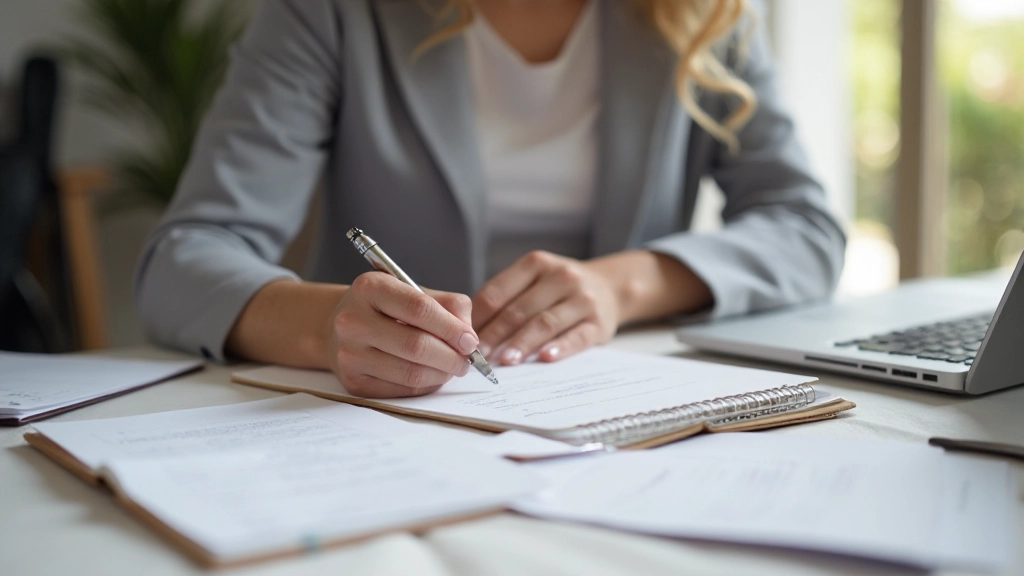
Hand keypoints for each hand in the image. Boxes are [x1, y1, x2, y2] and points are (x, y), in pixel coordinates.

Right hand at [328, 272, 479, 397]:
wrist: (344, 327)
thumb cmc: (388, 308)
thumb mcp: (415, 292)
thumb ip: (449, 306)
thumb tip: (469, 338)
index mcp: (370, 288)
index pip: (420, 308)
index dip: (451, 328)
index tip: (470, 341)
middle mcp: (353, 320)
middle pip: (415, 346)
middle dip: (451, 357)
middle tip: (467, 361)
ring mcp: (349, 354)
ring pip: (410, 374)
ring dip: (441, 374)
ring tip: (451, 368)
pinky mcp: (353, 381)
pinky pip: (401, 391)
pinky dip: (425, 386)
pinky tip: (430, 375)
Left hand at [472, 251, 620, 365]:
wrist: (610, 287)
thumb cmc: (558, 289)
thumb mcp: (534, 279)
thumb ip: (506, 298)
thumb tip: (469, 331)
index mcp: (536, 264)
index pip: (498, 292)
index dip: (478, 317)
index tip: (463, 339)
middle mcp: (560, 277)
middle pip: (519, 310)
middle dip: (495, 335)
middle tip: (477, 356)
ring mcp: (582, 299)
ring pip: (544, 323)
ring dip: (522, 344)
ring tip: (505, 361)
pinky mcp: (599, 323)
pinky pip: (576, 337)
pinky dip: (560, 348)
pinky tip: (544, 359)